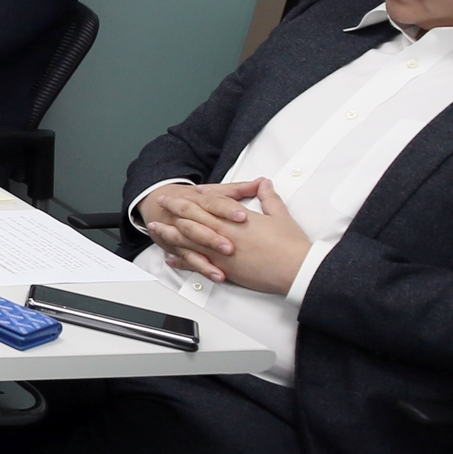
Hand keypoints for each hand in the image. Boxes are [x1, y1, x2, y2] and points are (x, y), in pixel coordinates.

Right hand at [137, 180, 262, 284]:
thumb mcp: (216, 192)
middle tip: (230, 247)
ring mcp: (183, 233)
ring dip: (206, 255)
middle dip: (213, 237)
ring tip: (222, 265)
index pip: (214, 203)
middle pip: (199, 225)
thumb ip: (240, 189)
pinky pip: (190, 259)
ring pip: (191, 243)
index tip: (242, 216)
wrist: (160, 202)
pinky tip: (215, 274)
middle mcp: (189, 216)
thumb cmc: (194, 200)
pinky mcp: (180, 247)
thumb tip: (262, 183)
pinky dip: (202, 267)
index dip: (227, 210)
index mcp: (200, 199)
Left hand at [153, 179, 310, 293]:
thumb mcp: (280, 215)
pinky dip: (182, 261)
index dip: (192, 198)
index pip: (208, 204)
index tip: (181, 193)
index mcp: (235, 220)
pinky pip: (197, 264)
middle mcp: (223, 234)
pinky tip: (172, 259)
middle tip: (161, 203)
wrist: (296, 269)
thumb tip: (264, 184)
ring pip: (188, 241)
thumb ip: (268, 198)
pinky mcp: (224, 269)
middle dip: (174, 209)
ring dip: (169, 233)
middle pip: (192, 219)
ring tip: (155, 228)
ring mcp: (221, 253)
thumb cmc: (290, 244)